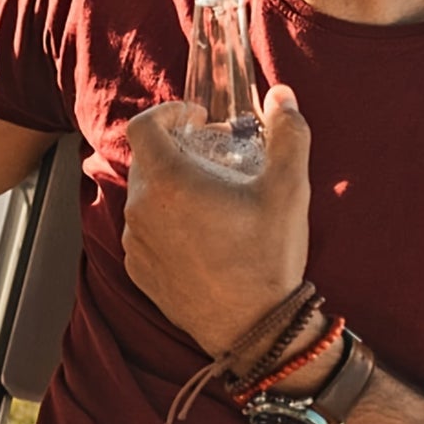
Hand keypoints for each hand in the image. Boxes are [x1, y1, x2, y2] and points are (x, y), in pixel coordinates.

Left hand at [122, 84, 310, 353]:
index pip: (142, 126)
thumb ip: (288, 134)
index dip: (167, 113)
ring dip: (170, 188)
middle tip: (215, 158)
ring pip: (144, 197)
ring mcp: (134, 242)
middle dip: (177, 150)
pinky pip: (143, 230)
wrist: (253, 328)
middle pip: (146, 161)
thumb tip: (282, 95)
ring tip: (211, 197)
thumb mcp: (289, 189)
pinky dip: (165, 221)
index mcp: (167, 181)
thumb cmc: (267, 255)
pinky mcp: (137, 270)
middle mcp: (140, 208)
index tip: (196, 119)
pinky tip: (201, 233)